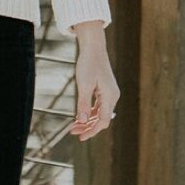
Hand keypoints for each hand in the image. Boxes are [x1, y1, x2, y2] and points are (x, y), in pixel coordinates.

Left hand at [68, 21, 117, 141]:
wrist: (93, 47)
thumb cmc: (89, 63)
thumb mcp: (84, 84)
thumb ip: (83, 104)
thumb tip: (81, 121)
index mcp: (110, 96)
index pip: (103, 121)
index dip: (92, 131)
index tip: (80, 137)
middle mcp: (112, 97)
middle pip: (101, 119)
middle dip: (87, 127)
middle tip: (72, 132)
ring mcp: (109, 94)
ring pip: (99, 113)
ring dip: (87, 120)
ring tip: (73, 126)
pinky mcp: (104, 90)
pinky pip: (98, 106)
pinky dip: (89, 112)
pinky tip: (79, 116)